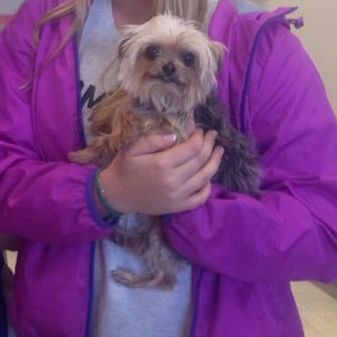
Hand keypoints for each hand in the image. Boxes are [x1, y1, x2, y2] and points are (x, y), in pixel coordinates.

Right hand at [99, 129, 222, 215]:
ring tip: (219, 151)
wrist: (117, 194)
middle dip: (209, 144)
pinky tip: (208, 176)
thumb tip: (175, 135)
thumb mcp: (132, 148)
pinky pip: (201, 197)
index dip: (199, 137)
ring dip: (215, 162)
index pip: (192, 147)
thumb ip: (152, 140)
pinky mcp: (178, 206)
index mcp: (162, 164)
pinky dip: (208, 186)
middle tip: (212, 135)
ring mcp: (178, 195)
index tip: (199, 129)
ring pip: (205, 177)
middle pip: (201, 160)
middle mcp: (173, 180)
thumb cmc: (124, 168)